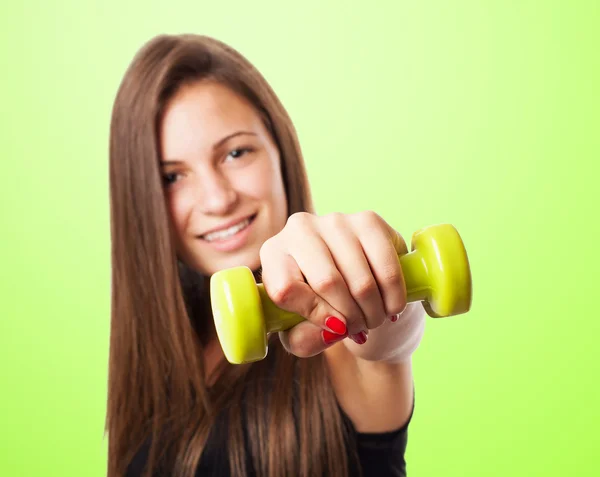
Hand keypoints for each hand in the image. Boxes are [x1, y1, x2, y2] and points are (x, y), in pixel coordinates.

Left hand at [259, 211, 408, 357]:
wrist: (355, 282)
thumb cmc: (321, 309)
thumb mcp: (302, 334)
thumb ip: (305, 340)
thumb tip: (334, 328)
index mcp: (273, 253)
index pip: (286, 288)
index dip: (314, 315)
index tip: (333, 328)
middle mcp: (299, 228)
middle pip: (326, 282)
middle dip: (349, 317)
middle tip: (359, 329)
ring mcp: (335, 221)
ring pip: (359, 279)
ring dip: (372, 311)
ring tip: (373, 320)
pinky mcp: (368, 220)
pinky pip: (386, 267)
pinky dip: (392, 296)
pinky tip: (391, 307)